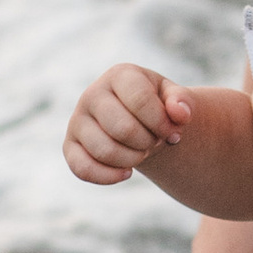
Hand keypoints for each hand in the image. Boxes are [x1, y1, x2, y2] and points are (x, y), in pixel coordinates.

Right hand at [64, 63, 189, 183]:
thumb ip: (182, 102)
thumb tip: (180, 114)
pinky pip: (83, 168)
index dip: (162, 123)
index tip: (173, 132)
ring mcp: (77, 121)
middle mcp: (92, 94)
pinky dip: (109, 176)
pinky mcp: (70, 146)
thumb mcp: (173, 98)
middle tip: (154, 142)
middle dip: (147, 143)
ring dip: (133, 159)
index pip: (140, 100)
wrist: (137, 121)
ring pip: (105, 151)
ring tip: (142, 152)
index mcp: (119, 76)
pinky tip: (127, 173)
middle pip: (123, 128)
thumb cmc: (156, 107)